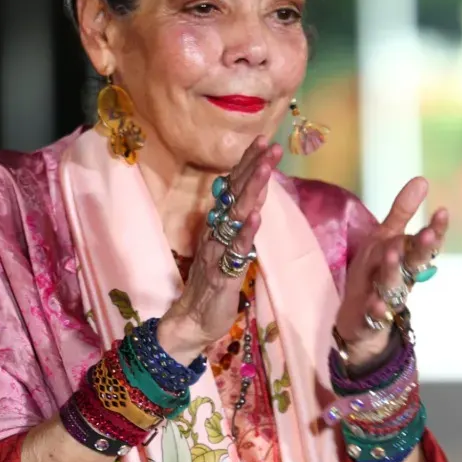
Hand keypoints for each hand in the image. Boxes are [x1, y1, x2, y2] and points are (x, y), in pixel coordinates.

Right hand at [159, 138, 281, 362]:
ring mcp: (217, 250)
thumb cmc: (212, 284)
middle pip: (235, 193)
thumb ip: (237, 226)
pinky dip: (247, 231)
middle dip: (253, 167)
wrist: (192, 320)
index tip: (263, 141)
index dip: (247, 164)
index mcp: (217, 225)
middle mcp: (215, 231)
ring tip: (266, 167)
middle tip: (269, 144)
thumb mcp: (227, 249)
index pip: (233, 188)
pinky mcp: (222, 272)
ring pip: (236, 215)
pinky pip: (235, 249)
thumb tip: (252, 201)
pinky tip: (257, 215)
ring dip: (252, 190)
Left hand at [334, 176, 448, 366]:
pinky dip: (376, 310)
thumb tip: (422, 179)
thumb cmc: (375, 275)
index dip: (435, 231)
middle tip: (426, 234)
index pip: (425, 245)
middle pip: (414, 264)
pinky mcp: (369, 319)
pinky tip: (376, 304)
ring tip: (392, 254)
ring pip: (392, 285)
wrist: (358, 322)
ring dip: (393, 270)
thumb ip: (402, 212)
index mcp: (406, 260)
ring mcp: (386, 299)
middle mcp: (400, 278)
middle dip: (421, 249)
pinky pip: (373, 315)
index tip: (443, 212)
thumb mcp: (385, 240)